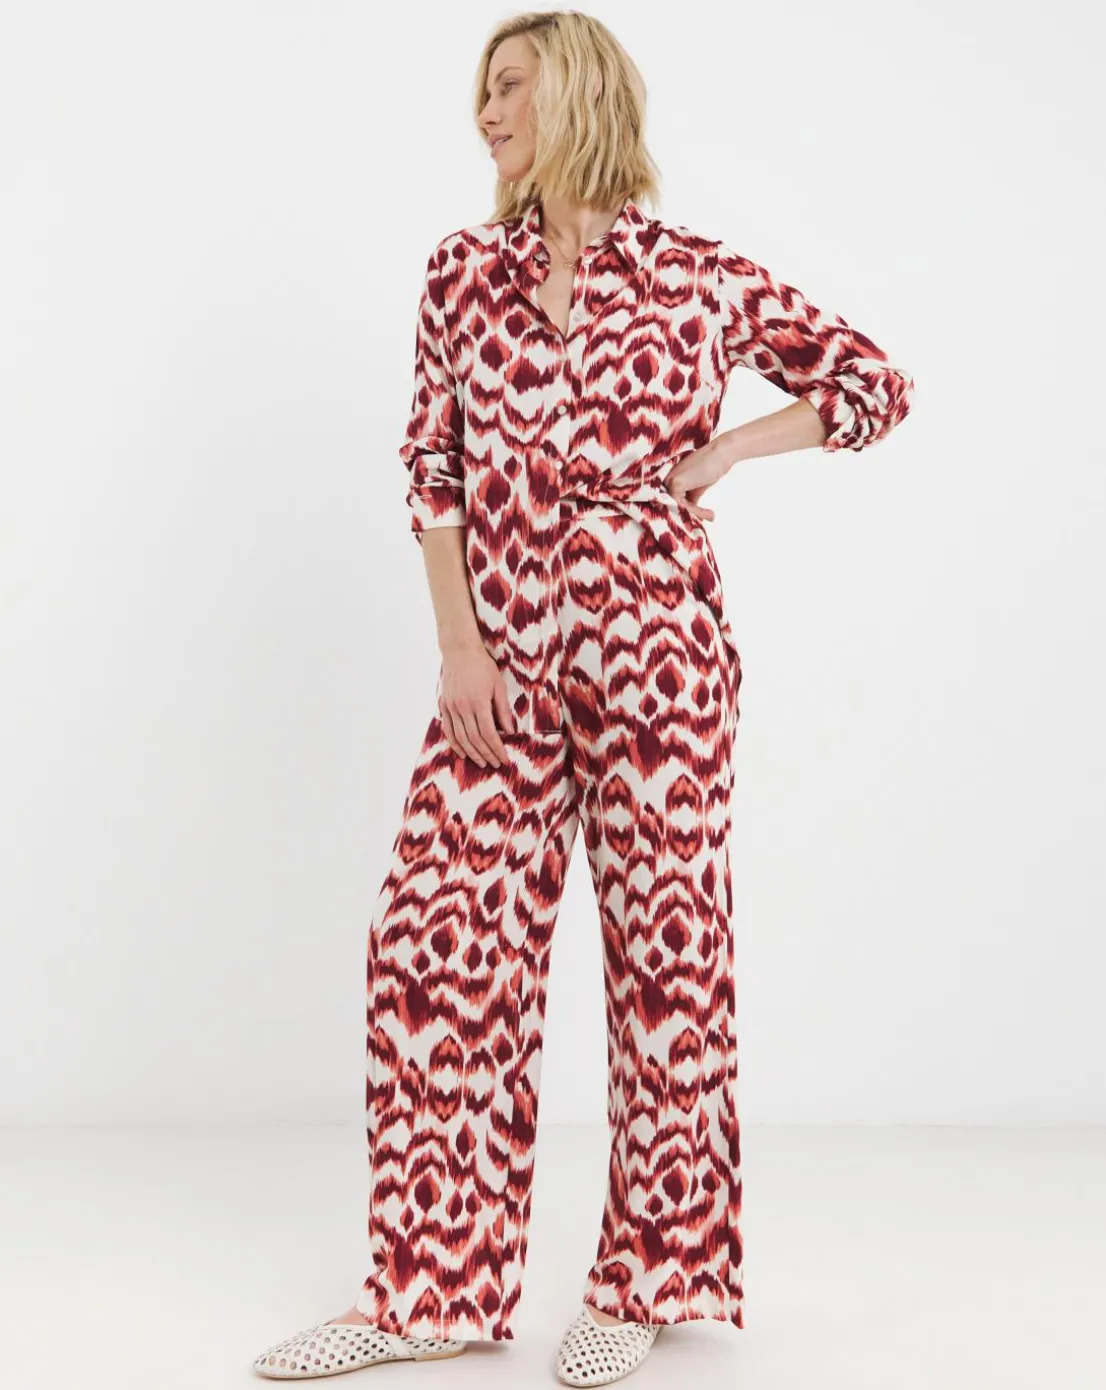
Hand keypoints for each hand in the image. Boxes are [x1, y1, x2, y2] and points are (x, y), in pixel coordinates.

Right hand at [438, 642, 515, 767]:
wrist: (459, 651)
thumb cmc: (483, 666)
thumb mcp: (498, 686)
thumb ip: (503, 710)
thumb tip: (510, 731)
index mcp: (478, 702)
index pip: (489, 734)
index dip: (497, 749)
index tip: (505, 759)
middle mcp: (462, 707)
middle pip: (475, 739)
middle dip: (487, 754)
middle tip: (496, 764)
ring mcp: (451, 707)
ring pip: (460, 738)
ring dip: (472, 753)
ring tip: (482, 763)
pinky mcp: (443, 705)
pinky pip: (448, 730)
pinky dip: (455, 744)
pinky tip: (462, 752)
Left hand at [662, 438, 730, 521]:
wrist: (722, 453)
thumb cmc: (712, 466)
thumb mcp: (697, 487)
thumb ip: (689, 499)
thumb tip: (689, 514)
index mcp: (669, 477)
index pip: (671, 501)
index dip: (682, 511)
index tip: (696, 519)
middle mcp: (665, 478)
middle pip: (672, 505)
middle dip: (689, 514)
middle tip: (705, 518)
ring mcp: (668, 480)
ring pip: (677, 506)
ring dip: (695, 514)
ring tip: (710, 516)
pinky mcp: (675, 483)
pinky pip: (682, 505)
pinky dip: (696, 512)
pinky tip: (709, 513)